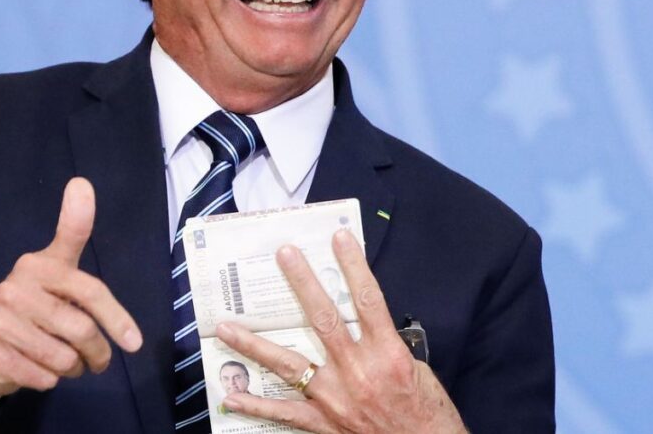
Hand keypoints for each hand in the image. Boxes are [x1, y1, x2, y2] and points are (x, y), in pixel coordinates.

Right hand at [0, 178, 142, 418]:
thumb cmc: (33, 304)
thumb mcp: (55, 268)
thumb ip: (73, 231)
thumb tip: (81, 183)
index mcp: (38, 265)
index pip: (89, 290)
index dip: (116, 316)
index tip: (135, 342)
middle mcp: (16, 287)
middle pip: (81, 330)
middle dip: (99, 353)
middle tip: (101, 360)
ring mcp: (0, 320)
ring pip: (63, 358)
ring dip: (75, 368)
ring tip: (71, 363)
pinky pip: (42, 377)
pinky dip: (50, 380)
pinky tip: (41, 369)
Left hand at [215, 229, 466, 433]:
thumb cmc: (427, 415)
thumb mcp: (417, 372)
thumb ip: (385, 346)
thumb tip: (361, 323)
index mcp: (388, 355)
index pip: (368, 300)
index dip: (354, 266)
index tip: (338, 238)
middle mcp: (359, 372)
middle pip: (324, 320)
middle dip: (302, 284)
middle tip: (284, 255)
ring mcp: (336, 399)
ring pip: (288, 365)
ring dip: (253, 345)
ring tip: (225, 327)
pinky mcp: (323, 424)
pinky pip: (283, 412)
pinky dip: (255, 405)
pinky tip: (231, 395)